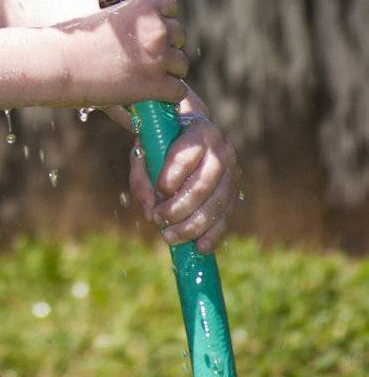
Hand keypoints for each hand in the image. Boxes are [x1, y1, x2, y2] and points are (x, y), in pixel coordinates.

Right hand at [60, 0, 189, 108]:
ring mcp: (158, 58)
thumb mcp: (101, 18)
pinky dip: (167, 94)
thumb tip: (130, 33)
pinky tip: (153, 94)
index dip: (162, 17)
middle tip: (148, 56)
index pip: (169, 5)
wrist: (60, 64)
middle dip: (166, 45)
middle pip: (179, 35)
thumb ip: (123, 21)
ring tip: (149, 77)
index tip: (152, 27)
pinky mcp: (156, 85)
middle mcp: (156, 29)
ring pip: (181, 64)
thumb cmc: (71, 40)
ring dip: (168, 71)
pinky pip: (177, 90)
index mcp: (142, 6)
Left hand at [129, 89, 239, 254]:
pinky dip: (213, 234)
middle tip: (158, 219)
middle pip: (203, 185)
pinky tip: (199, 247)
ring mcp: (233, 171)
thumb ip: (141, 177)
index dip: (173, 174)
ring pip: (217, 204)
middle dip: (180, 207)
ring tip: (169, 237)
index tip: (160, 190)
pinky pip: (226, 216)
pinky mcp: (235, 190)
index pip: (188, 153)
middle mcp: (221, 149)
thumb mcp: (144, 149)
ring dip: (193, 225)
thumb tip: (149, 212)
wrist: (189, 131)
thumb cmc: (162, 140)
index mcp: (199, 130)